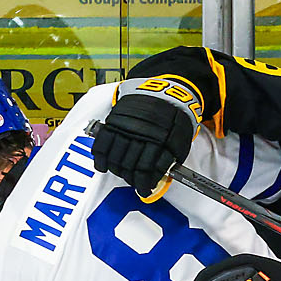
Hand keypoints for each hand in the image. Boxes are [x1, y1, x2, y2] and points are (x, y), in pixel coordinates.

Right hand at [91, 76, 208, 201]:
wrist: (163, 91)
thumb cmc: (174, 117)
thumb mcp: (180, 139)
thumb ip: (170, 159)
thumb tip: (159, 178)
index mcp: (159, 141)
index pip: (146, 170)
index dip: (143, 184)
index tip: (144, 189)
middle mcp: (140, 135)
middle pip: (129, 166)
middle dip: (131, 179)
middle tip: (134, 182)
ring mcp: (125, 128)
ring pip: (115, 158)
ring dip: (117, 170)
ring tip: (122, 173)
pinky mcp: (113, 122)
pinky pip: (101, 144)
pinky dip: (100, 158)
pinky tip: (103, 166)